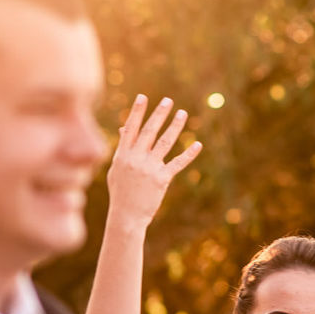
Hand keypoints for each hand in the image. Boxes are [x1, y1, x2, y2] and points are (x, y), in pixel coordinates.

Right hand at [107, 94, 201, 229]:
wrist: (125, 216)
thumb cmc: (120, 192)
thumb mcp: (116, 169)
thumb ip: (122, 148)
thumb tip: (124, 127)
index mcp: (122, 155)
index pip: (131, 128)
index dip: (137, 112)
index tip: (143, 97)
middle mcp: (135, 159)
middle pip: (149, 131)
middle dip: (159, 114)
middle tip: (168, 100)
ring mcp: (149, 168)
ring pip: (165, 142)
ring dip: (175, 126)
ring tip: (183, 113)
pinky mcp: (161, 179)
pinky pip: (177, 163)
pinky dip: (188, 154)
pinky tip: (197, 144)